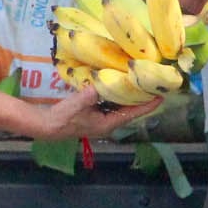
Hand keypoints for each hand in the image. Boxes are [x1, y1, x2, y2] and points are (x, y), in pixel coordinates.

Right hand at [33, 86, 159, 139]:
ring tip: (141, 82)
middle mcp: (108, 123)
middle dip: (141, 98)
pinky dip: (117, 95)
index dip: (147, 106)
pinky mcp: (95, 114)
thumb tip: (101, 82)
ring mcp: (101, 119)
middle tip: (153, 85)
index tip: (160, 97)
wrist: (47, 125)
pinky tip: (119, 84)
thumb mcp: (77, 104)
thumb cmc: (63, 117)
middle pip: (130, 110)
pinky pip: (111, 104)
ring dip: (130, 96)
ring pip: (121, 107)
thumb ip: (90, 94)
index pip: (132, 114)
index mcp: (107, 124)